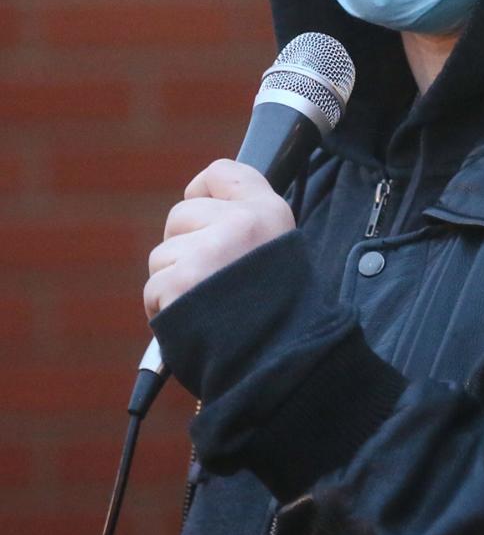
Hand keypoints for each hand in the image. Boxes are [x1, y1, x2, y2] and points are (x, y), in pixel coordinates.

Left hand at [144, 159, 294, 319]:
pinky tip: (191, 320)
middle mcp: (239, 222)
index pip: (220, 172)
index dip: (204, 192)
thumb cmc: (277, 310)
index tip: (206, 215)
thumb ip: (245, 222)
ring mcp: (207, 251)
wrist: (276, 361)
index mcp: (268, 211)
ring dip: (174, 280)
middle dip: (185, 245)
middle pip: (181, 215)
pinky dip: (164, 308)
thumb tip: (200, 202)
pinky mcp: (179, 283)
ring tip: (206, 304)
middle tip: (211, 278)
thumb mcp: (279, 250)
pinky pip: (154, 287)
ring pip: (163, 254)